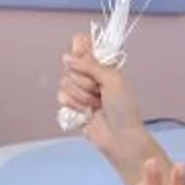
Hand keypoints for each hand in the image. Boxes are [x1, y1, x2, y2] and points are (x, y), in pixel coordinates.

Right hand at [59, 34, 156, 182]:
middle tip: (98, 90)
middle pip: (70, 66)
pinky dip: (73, 105)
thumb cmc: (123, 106)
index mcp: (102, 66)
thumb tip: (66, 56)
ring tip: (95, 105)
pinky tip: (85, 113)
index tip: (80, 54)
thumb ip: (90, 64)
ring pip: (64, 82)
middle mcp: (89, 76)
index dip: (80, 50)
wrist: (120, 136)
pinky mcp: (72, 107)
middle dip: (83, 79)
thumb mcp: (113, 78)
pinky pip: (61, 98)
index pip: (83, 48)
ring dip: (80, 95)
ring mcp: (80, 92)